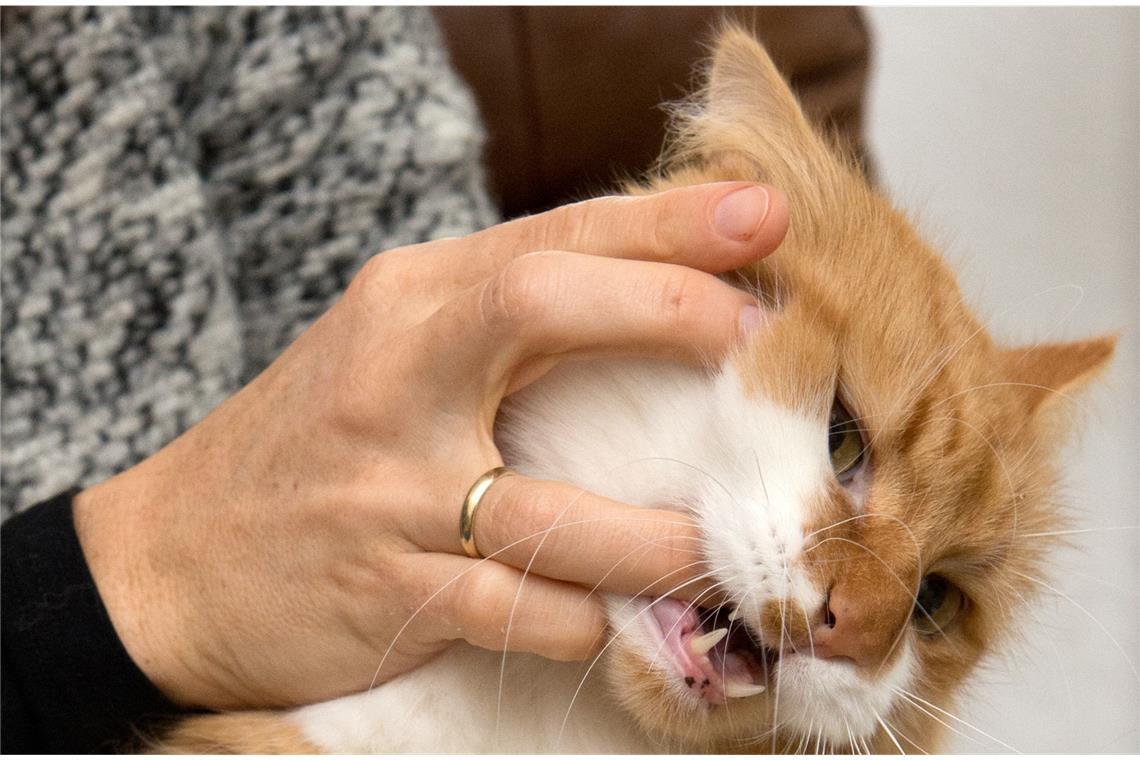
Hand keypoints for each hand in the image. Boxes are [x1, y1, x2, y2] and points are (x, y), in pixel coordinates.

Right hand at [73, 181, 787, 709]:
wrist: (174, 554)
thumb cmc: (316, 440)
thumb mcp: (394, 349)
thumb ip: (502, 322)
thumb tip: (655, 302)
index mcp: (406, 302)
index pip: (548, 237)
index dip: (663, 225)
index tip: (760, 218)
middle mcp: (394, 378)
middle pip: (537, 308)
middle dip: (665, 308)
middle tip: (760, 340)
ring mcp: (387, 490)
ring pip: (549, 508)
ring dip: (655, 532)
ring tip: (722, 539)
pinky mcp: (388, 589)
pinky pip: (516, 609)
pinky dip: (583, 615)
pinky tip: (609, 613)